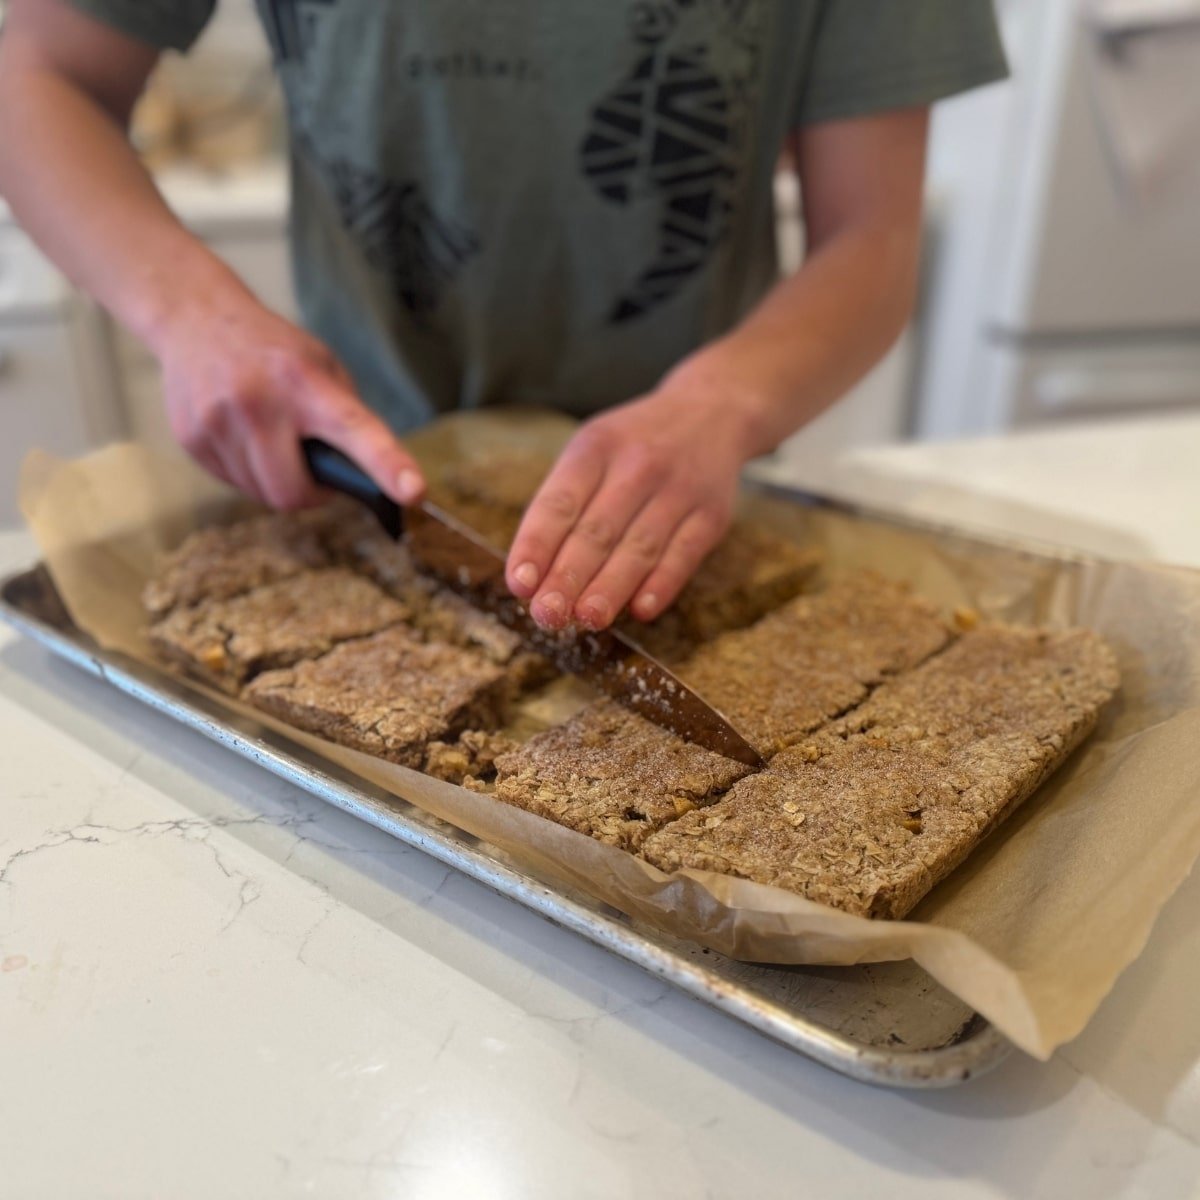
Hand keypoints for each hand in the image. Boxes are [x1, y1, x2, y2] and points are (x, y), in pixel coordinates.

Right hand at [154, 295, 424, 509]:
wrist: (195, 317)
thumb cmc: (273, 351)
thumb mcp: (321, 367)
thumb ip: (346, 417)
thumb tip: (372, 475)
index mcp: (306, 383)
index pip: (356, 430)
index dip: (387, 464)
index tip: (414, 491)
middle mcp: (259, 403)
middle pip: (293, 493)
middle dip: (310, 492)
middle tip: (312, 466)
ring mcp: (219, 422)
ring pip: (262, 495)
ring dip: (276, 482)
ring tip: (271, 441)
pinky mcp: (192, 438)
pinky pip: (235, 484)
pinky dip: (247, 473)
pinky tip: (242, 436)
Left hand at [505, 380, 761, 630]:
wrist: (712, 411)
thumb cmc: (633, 445)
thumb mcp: (593, 450)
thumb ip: (564, 505)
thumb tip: (532, 576)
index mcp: (595, 447)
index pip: (559, 502)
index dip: (536, 545)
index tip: (520, 584)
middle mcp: (637, 465)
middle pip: (597, 531)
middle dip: (568, 577)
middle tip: (547, 615)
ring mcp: (679, 489)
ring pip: (639, 547)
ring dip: (611, 587)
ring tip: (587, 619)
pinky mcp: (711, 514)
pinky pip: (685, 554)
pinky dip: (662, 584)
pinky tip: (640, 610)